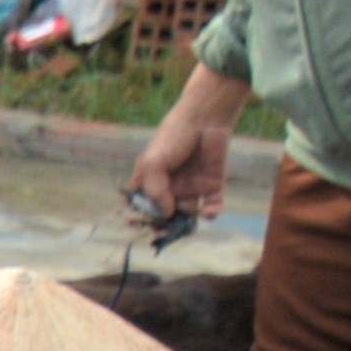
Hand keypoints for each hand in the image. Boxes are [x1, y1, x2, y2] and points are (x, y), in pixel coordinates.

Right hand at [120, 89, 234, 241]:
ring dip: (187, 223)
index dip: (138, 217)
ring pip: (187, 214)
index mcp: (151, 181)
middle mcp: (170, 187)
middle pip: (164, 214)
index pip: (141, 205)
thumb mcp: (152, 163)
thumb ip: (154, 190)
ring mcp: (192, 187)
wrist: (205, 119)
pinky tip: (208, 213)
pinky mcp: (213, 185)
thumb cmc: (173, 136)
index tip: (138, 225)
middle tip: (165, 231)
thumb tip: (165, 214)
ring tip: (188, 225)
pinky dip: (211, 214)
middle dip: (164, 226)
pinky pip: (212, 206)